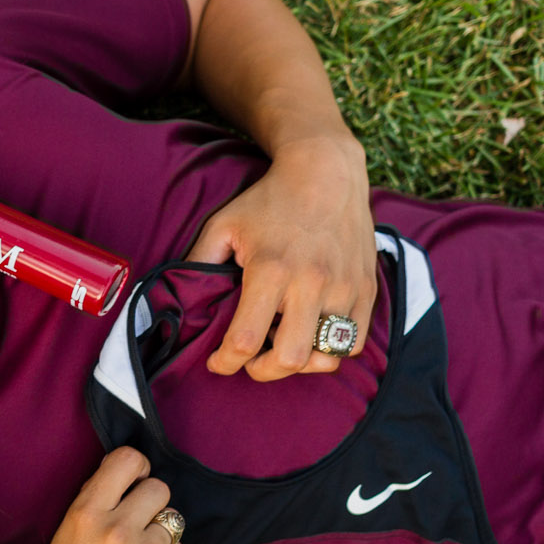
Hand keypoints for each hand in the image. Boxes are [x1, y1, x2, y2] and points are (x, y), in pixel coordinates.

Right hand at [28, 448, 184, 543]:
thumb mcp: (65, 538)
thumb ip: (94, 506)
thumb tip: (124, 479)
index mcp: (85, 514)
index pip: (127, 460)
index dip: (137, 466)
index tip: (136, 479)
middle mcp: (117, 529)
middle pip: (159, 488)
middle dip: (151, 503)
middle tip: (138, 523)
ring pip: (172, 522)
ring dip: (159, 536)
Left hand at [194, 133, 375, 380]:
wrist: (326, 172)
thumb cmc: (268, 201)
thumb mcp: (223, 226)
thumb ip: (198, 263)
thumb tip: (177, 302)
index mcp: (270, 269)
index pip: (245, 340)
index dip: (226, 362)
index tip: (218, 362)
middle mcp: (311, 282)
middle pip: (289, 358)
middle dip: (263, 371)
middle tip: (251, 362)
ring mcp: (344, 287)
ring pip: (326, 357)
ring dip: (299, 364)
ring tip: (282, 348)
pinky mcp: (367, 288)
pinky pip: (353, 342)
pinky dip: (331, 350)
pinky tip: (311, 335)